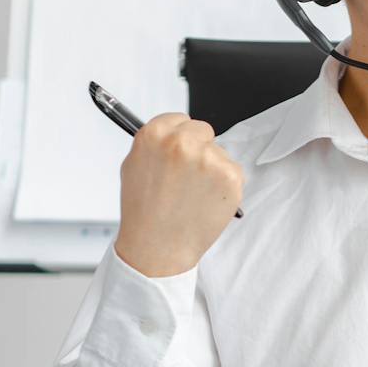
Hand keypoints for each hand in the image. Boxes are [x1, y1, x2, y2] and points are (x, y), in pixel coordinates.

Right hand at [114, 114, 243, 277]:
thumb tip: (171, 130)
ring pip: (219, 153)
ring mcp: (209, 158)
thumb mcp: (134, 166)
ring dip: (213, 170)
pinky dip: (225, 187)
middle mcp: (182, 141)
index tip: (180, 152)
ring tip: (193, 196)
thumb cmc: (143, 213)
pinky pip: (233, 172)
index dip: (180, 137)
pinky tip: (207, 202)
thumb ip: (155, 144)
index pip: (180, 119)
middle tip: (189, 178)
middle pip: (203, 131)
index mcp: (155, 134)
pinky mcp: (230, 177)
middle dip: (199, 149)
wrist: (158, 247)